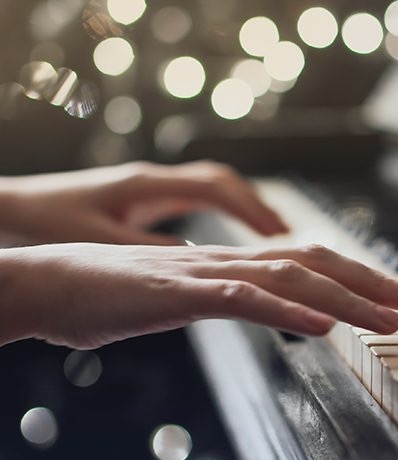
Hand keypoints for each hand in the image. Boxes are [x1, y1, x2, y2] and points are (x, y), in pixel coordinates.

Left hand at [0, 160, 286, 245]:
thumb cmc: (44, 223)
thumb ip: (151, 254)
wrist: (9, 210)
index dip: (252, 213)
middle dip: (260, 209)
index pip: (215, 190)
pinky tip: (234, 242)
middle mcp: (152, 181)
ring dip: (247, 212)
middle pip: (223, 184)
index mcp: (145, 185)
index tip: (282, 237)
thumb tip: (196, 263)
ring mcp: (149, 189)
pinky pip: (197, 203)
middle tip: (292, 238)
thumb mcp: (102, 245)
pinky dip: (226, 218)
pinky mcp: (143, 202)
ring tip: (277, 239)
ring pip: (213, 191)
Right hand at [0, 243, 397, 348]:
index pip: (309, 263)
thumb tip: (254, 304)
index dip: (358, 277)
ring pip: (290, 277)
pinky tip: (323, 326)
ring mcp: (204, 273)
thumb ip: (221, 298)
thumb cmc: (106, 296)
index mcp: (230, 264)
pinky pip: (241, 299)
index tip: (397, 297)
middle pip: (316, 263)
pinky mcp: (177, 292)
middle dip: (373, 283)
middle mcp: (227, 260)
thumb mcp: (178, 298)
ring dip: (348, 299)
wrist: (43, 282)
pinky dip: (287, 311)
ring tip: (391, 320)